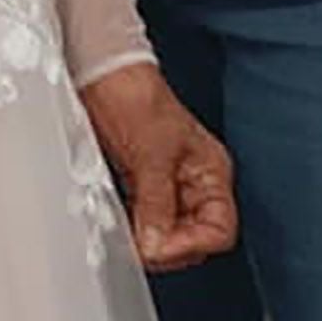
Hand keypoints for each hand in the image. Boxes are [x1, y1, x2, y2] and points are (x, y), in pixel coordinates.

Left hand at [81, 62, 236, 271]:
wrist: (102, 73)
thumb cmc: (136, 94)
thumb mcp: (152, 152)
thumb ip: (157, 202)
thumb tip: (156, 244)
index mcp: (211, 173)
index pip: (220, 229)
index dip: (193, 243)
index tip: (161, 247)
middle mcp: (193, 182)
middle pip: (194, 237)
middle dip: (169, 246)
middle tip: (142, 247)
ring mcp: (166, 184)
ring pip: (167, 233)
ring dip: (150, 241)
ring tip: (129, 240)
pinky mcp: (140, 184)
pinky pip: (144, 220)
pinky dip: (134, 229)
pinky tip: (122, 229)